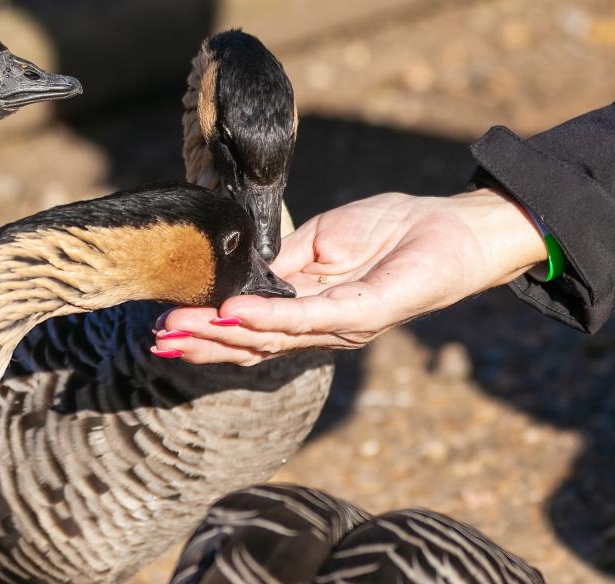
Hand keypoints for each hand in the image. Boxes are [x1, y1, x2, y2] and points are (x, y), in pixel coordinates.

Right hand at [151, 188, 547, 365]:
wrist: (454, 226)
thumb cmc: (393, 230)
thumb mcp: (324, 239)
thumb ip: (284, 262)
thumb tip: (240, 276)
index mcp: (309, 310)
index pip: (251, 329)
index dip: (208, 331)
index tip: (166, 328)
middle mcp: (322, 327)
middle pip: (253, 345)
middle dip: (203, 343)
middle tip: (160, 339)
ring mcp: (343, 324)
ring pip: (272, 338)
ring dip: (222, 334)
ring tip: (181, 328)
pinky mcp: (366, 313)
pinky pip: (308, 318)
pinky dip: (267, 317)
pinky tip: (233, 312)